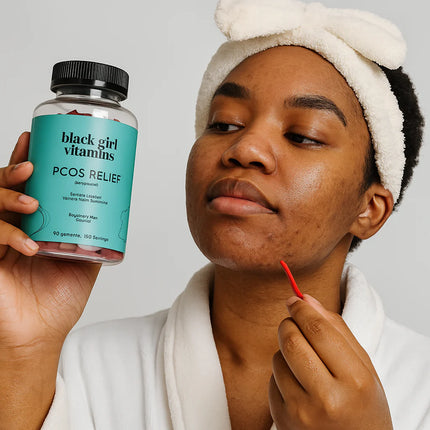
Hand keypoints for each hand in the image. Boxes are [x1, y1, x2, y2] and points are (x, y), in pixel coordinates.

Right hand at [0, 132, 99, 350]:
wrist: (41, 334)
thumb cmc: (58, 300)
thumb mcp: (84, 264)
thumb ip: (92, 240)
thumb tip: (114, 217)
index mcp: (32, 224)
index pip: (25, 186)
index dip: (25, 160)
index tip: (35, 139)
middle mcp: (11, 227)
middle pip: (3, 186)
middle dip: (15, 170)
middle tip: (33, 167)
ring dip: (10, 197)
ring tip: (33, 202)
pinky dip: (9, 235)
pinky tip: (29, 246)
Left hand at [269, 294, 391, 429]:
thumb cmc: (363, 407)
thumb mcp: (364, 368)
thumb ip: (338, 330)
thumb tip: (305, 298)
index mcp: (355, 381)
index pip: (318, 330)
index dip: (302, 308)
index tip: (295, 299)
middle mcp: (327, 399)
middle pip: (291, 340)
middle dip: (289, 323)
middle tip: (294, 322)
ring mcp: (301, 412)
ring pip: (278, 358)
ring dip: (286, 351)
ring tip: (305, 363)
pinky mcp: (282, 420)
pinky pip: (272, 380)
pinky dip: (282, 373)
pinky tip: (299, 385)